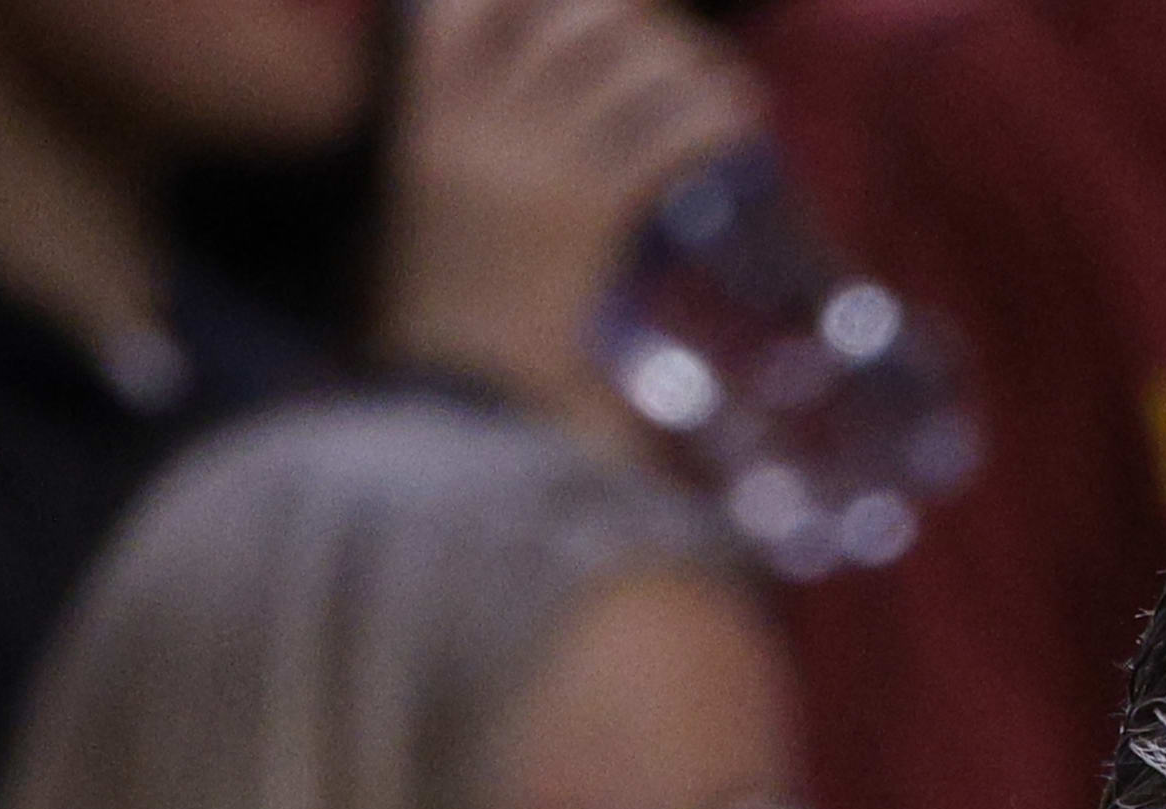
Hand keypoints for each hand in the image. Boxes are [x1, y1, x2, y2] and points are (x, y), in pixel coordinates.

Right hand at [378, 0, 759, 436]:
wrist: (448, 411)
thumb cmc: (441, 345)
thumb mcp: (424, 237)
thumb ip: (464, 176)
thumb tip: (523, 147)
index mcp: (425, 128)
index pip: (463, 10)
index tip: (592, 13)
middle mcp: (477, 128)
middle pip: (571, 19)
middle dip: (636, 21)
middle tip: (675, 50)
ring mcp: (533, 163)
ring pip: (627, 62)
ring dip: (688, 64)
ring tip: (722, 86)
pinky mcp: (588, 208)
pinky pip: (667, 130)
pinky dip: (714, 114)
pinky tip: (741, 122)